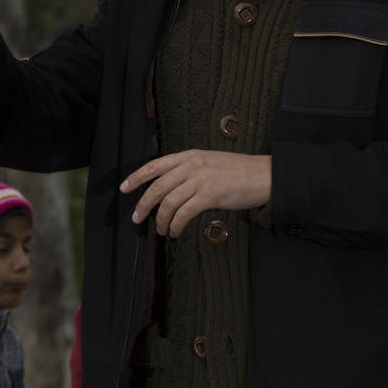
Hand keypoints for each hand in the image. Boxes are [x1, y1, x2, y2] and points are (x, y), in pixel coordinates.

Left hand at [120, 149, 270, 236]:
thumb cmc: (238, 171)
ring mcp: (200, 179)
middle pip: (157, 186)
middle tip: (136, 217)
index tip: (124, 188)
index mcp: (189, 156)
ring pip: (168, 202)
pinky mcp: (210, 195)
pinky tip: (174, 231)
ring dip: (160, 220)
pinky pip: (184, 213)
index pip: (155, 165)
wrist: (264, 175)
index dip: (136, 177)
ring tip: (161, 230)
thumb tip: (170, 188)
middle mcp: (191, 165)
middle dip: (143, 204)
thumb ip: (189, 170)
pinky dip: (175, 225)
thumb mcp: (209, 162)